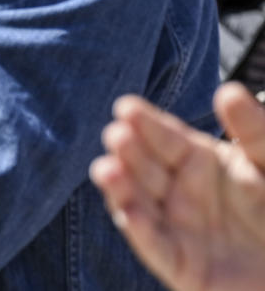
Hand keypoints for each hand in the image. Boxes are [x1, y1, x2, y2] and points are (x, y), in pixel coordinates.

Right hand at [91, 82, 264, 290]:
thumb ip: (254, 132)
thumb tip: (228, 91)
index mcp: (199, 161)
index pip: (164, 136)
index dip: (145, 123)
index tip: (127, 108)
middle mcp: (180, 192)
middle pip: (145, 167)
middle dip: (127, 151)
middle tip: (117, 135)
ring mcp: (178, 228)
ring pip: (139, 204)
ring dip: (120, 187)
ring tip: (108, 170)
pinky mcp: (183, 267)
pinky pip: (157, 248)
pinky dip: (140, 231)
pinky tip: (130, 211)